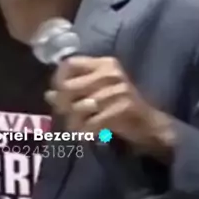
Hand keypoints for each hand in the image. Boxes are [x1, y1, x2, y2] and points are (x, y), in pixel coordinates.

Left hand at [45, 56, 175, 161]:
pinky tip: (88, 134)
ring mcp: (118, 89)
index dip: (58, 79)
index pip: (70, 64)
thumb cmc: (120, 107)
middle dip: (63, 105)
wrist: (149, 125)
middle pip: (69, 87)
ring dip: (74, 122)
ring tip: (77, 128)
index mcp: (104, 64)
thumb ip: (74, 91)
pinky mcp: (123, 107)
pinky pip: (92, 122)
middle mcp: (111, 72)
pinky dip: (86, 131)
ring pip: (78, 107)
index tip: (57, 94)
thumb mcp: (97, 94)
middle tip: (67, 116)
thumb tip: (49, 94)